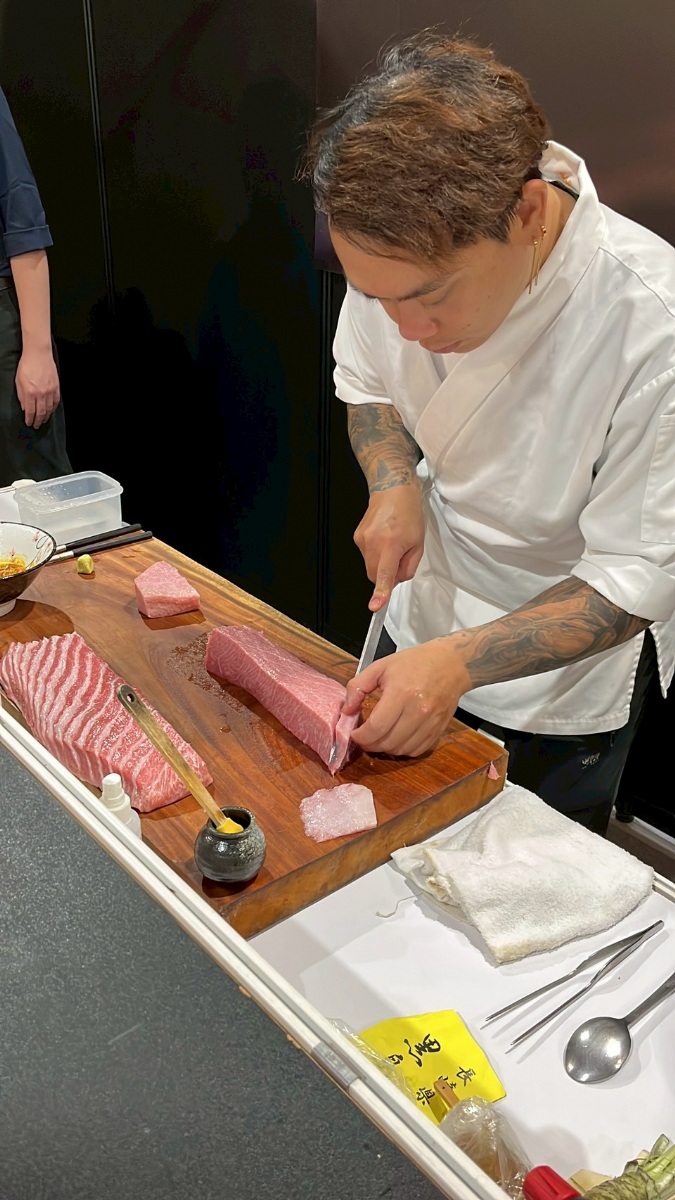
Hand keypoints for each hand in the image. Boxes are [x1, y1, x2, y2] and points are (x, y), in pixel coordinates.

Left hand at [16, 348, 60, 428]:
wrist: (38, 354)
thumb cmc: (27, 365)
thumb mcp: (18, 381)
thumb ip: (21, 395)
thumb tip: (24, 407)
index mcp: (30, 392)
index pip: (30, 411)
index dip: (30, 419)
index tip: (29, 423)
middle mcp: (41, 393)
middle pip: (41, 412)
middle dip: (38, 421)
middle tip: (37, 425)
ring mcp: (50, 390)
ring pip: (49, 408)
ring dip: (46, 416)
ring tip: (44, 420)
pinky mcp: (56, 387)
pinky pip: (56, 401)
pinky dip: (53, 408)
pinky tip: (51, 410)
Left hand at [342, 638, 470, 756]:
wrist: (451, 664)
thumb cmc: (416, 662)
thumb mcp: (381, 666)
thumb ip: (358, 686)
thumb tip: (347, 710)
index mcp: (401, 693)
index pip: (376, 727)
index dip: (361, 736)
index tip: (355, 733)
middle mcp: (418, 711)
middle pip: (388, 742)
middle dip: (370, 744)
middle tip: (364, 736)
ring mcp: (431, 722)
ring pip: (401, 750)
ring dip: (386, 748)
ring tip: (379, 737)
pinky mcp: (439, 729)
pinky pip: (417, 750)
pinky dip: (403, 749)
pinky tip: (397, 738)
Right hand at [354, 482, 424, 610]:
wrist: (393, 489)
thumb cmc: (409, 512)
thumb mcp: (418, 543)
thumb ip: (408, 566)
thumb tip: (396, 580)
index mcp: (392, 543)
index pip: (384, 573)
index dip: (380, 592)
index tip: (375, 605)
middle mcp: (373, 541)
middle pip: (374, 575)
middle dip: (386, 575)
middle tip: (399, 559)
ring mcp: (362, 539)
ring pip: (370, 566)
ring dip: (381, 563)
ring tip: (393, 543)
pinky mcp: (357, 537)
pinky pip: (366, 556)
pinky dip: (376, 554)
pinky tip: (384, 538)